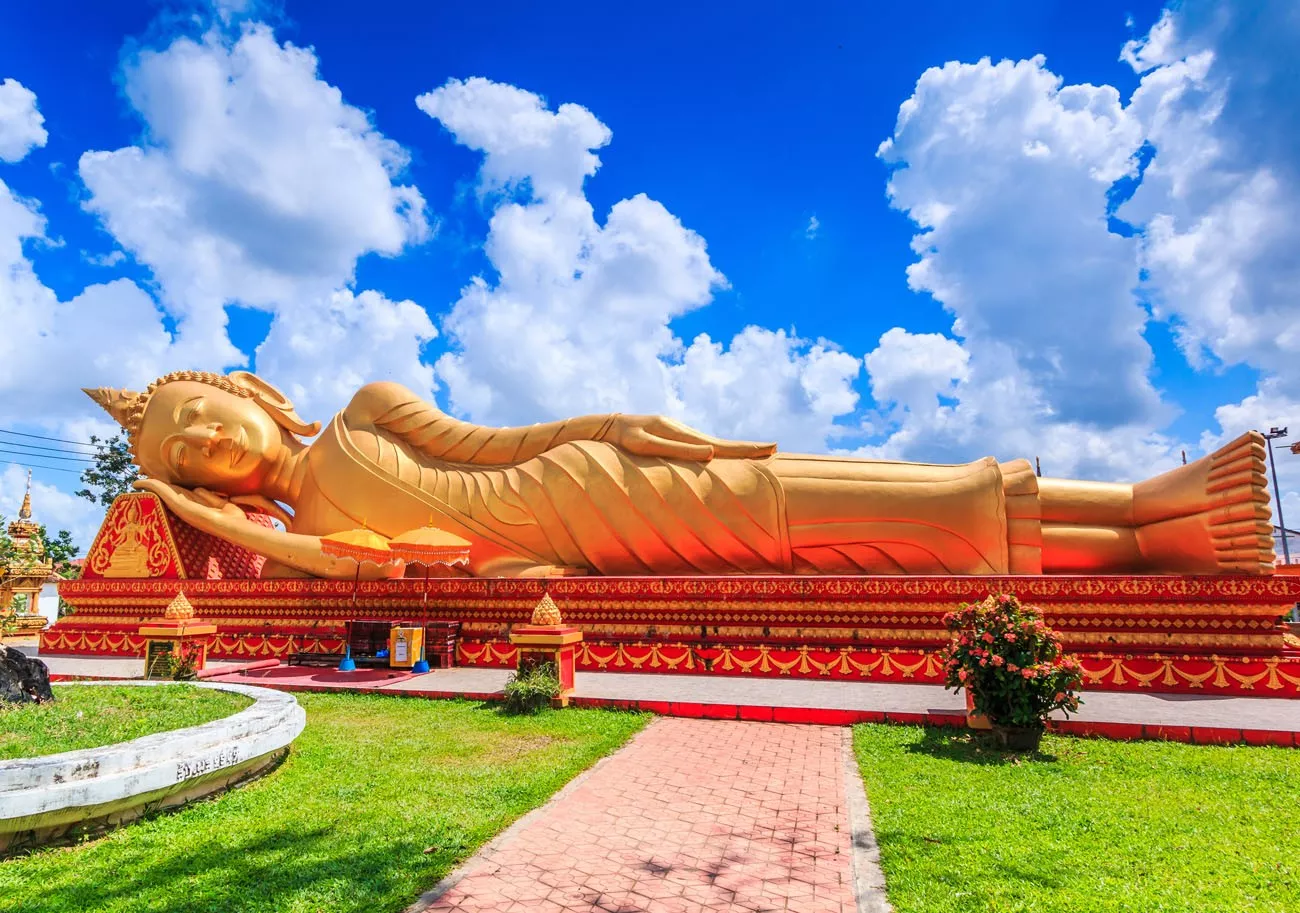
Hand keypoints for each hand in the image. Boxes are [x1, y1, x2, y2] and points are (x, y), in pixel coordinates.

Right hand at [134, 478, 247, 533]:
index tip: (154, 483)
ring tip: (136, 484)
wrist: (235, 526)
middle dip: (154, 488)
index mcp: (194, 505)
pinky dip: (151, 486)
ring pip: (162, 493)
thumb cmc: (231, 517)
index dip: (166, 487)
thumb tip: (196, 488)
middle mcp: (185, 507)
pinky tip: (139, 483)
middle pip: (168, 493)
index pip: (177, 494)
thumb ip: (208, 496)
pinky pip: (162, 492)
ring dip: (149, 487)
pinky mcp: (179, 506)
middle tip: (138, 484)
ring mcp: (181, 507)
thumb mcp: (219, 503)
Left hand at [602, 414, 775, 461]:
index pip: (721, 445)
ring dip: (735, 450)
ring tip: (758, 452)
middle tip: (774, 448)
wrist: (608, 425)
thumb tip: (711, 454)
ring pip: (713, 443)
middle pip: (722, 443)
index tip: (770, 448)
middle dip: (748, 448)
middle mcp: (684, 430)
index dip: (746, 450)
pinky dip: (718, 449)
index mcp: (682, 433)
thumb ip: (677, 450)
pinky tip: (723, 454)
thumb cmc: (624, 439)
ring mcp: (679, 433)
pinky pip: (701, 445)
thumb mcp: (647, 445)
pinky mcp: (673, 436)